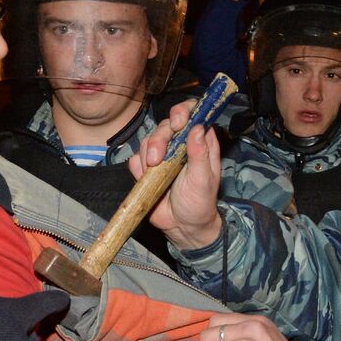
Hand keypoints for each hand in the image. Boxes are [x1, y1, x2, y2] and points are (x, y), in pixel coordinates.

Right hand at [128, 99, 223, 247]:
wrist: (183, 228)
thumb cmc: (200, 204)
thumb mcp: (204, 180)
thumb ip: (201, 154)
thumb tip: (198, 128)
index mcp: (200, 143)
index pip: (192, 114)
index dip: (183, 112)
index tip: (178, 123)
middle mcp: (180, 145)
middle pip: (165, 125)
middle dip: (159, 139)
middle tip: (157, 159)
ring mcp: (162, 156)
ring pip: (148, 140)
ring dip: (147, 154)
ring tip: (153, 171)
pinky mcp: (146, 168)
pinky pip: (135, 159)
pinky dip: (138, 168)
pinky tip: (146, 179)